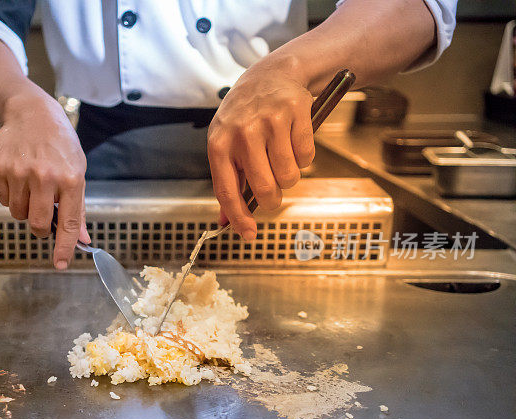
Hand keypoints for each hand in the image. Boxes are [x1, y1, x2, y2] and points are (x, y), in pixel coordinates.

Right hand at [0, 93, 89, 268]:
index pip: (68, 223)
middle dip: (39, 228)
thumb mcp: (77, 171)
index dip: (64, 247)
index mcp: (71, 178)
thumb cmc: (59, 144)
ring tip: (31, 186)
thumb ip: (78, 208)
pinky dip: (10, 195)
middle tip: (41, 217)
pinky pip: (3, 200)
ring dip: (24, 209)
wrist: (31, 113)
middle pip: (37, 224)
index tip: (60, 263)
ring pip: (18, 213)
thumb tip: (82, 240)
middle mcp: (45, 176)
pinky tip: (17, 176)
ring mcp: (20, 172)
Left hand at [207, 61, 314, 239]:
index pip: (227, 190)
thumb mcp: (226, 143)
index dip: (238, 217)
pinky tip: (293, 139)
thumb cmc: (245, 116)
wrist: (271, 75)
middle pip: (265, 189)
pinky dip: (304, 157)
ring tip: (281, 155)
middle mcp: (242, 132)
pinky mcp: (296, 112)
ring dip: (289, 175)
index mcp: (219, 143)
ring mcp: (270, 121)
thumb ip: (228, 182)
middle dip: (273, 198)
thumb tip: (226, 222)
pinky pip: (307, 157)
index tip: (248, 234)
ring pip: (289, 176)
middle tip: (274, 189)